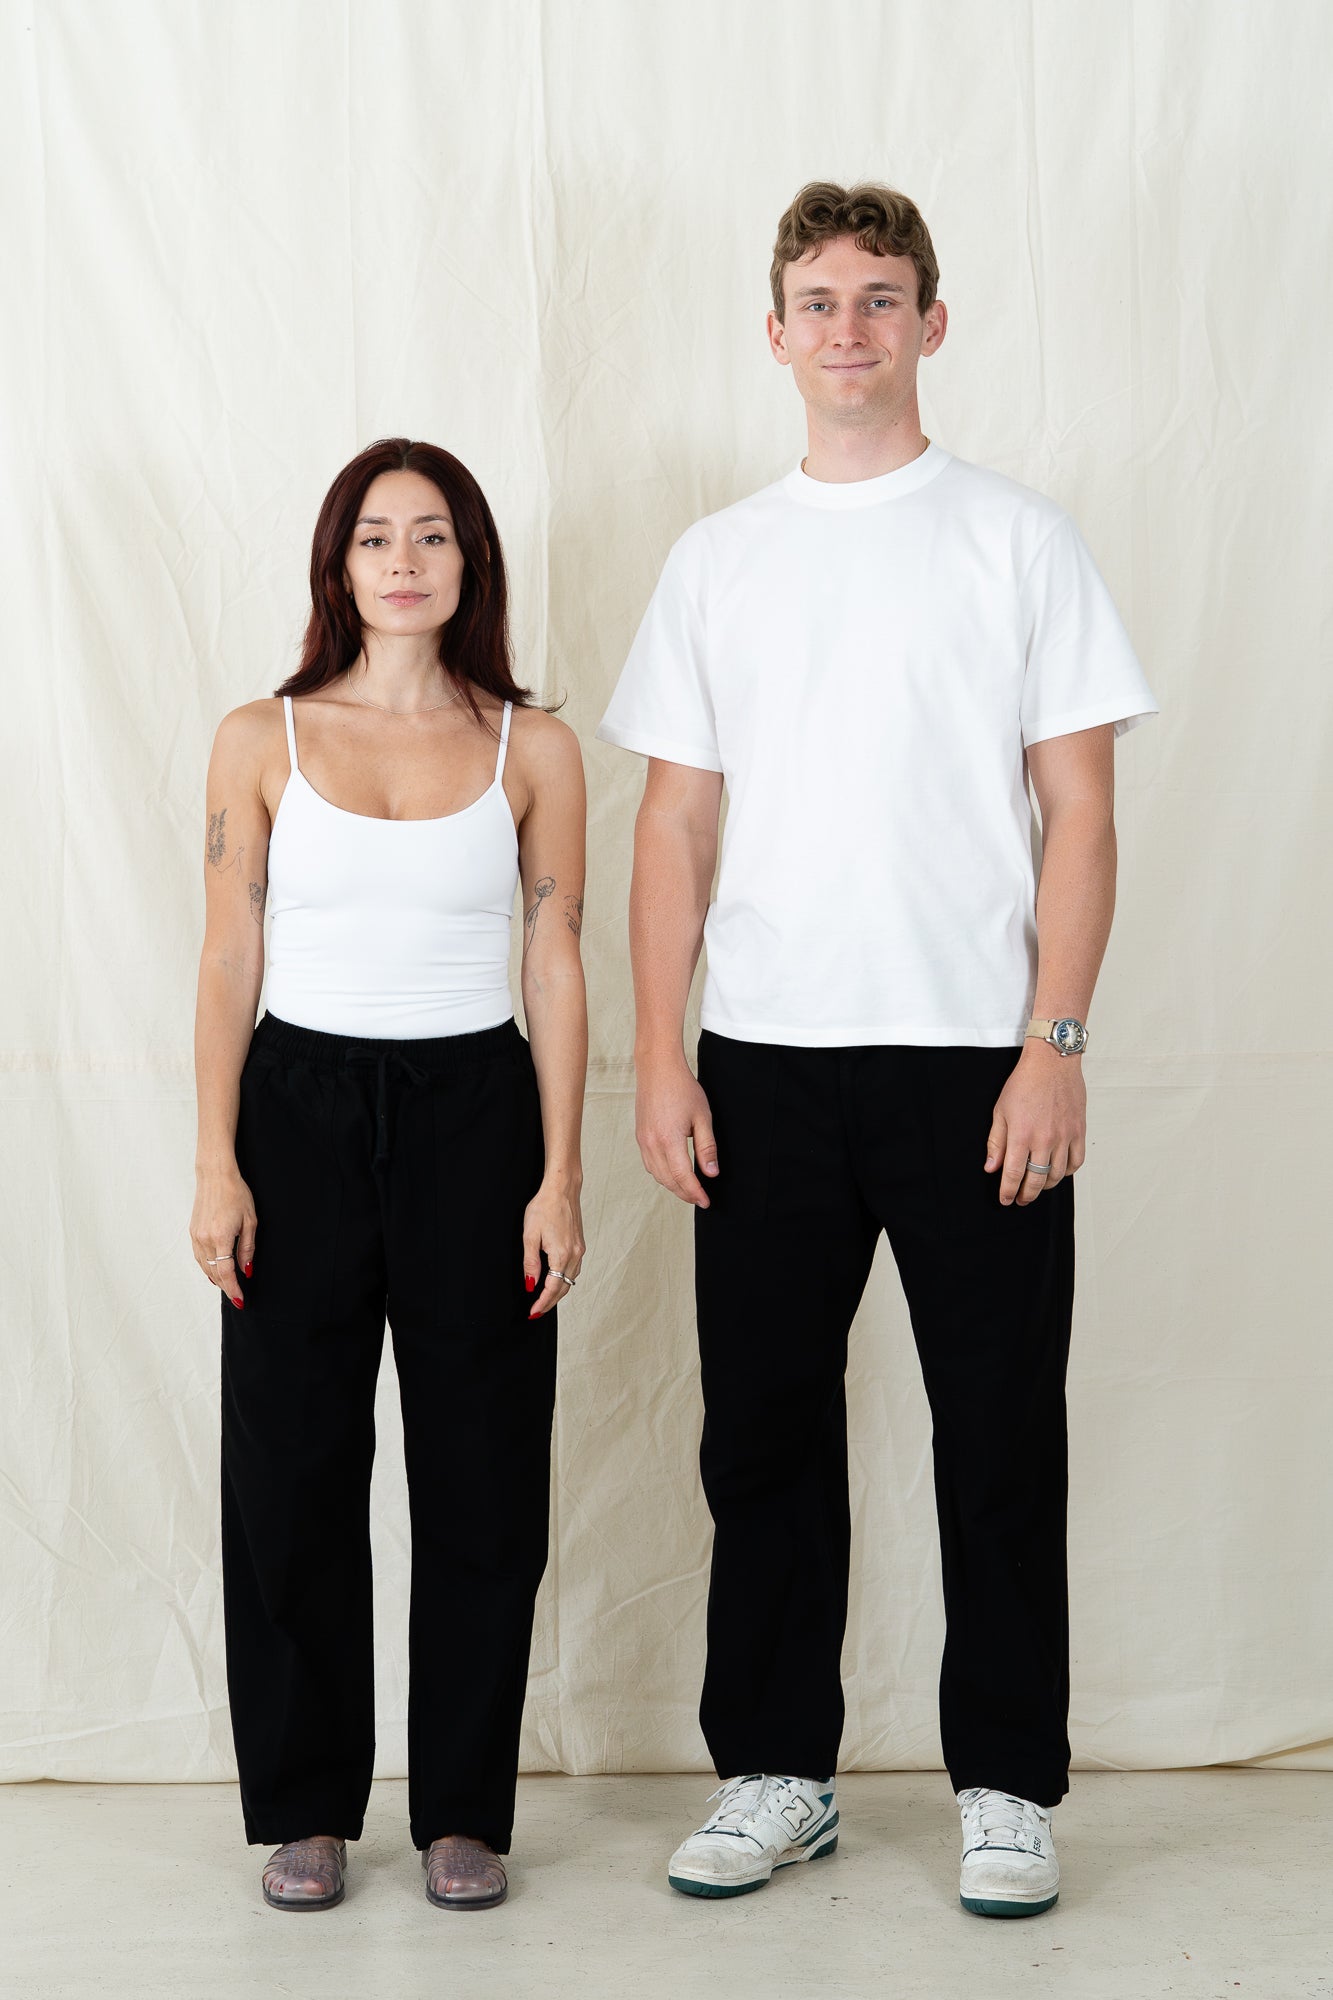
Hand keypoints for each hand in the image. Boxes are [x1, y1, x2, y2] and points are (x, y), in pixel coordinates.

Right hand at [190, 1165, 257, 1305]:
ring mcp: (196, 1236)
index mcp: (221, 1237)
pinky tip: (214, 1271)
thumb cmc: (236, 1194)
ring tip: (227, 1286)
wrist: (215, 1175)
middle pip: (214, 1273)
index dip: (233, 1289)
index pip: (226, 1272)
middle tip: (237, 1296)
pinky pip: (198, 1256)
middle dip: (226, 1286)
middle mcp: (205, 1239)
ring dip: (216, 1278)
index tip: (240, 1300)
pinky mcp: (192, 1232)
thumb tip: (246, 1271)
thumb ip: (247, 1249)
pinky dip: (207, 1267)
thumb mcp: (250, 1222)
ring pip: (204, 1266)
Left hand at [523, 1177, 584, 1318]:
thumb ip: (530, 1263)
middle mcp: (574, 1255)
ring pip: (570, 1280)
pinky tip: (556, 1280)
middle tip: (537, 1311)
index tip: (533, 1312)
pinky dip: (564, 1280)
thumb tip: (531, 1284)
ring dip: (558, 1292)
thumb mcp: (530, 1236)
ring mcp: (579, 1250)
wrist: (562, 1189)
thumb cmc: (544, 1207)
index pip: (552, 1288)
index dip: (543, 1303)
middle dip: (550, 1302)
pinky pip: (574, 1270)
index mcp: (561, 1255)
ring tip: (545, 1300)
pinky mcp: (580, 1245)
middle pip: (564, 1288)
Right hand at [634, 1052, 718, 1207]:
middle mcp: (652, 1143)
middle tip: (700, 1198)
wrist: (657, 1068)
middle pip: (668, 1181)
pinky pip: (649, 1164)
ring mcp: (642, 1141)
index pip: (683, 1177)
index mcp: (669, 1140)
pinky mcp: (639, 1136)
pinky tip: (673, 1173)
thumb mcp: (702, 1116)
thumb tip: (711, 1173)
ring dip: (673, 1186)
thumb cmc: (682, 1088)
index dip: (695, 1193)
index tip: (706, 1202)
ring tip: (689, 1189)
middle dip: (685, 1193)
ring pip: (657, 1175)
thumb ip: (707, 1147)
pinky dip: (662, 1174)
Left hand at [985, 1044, 1086, 1206]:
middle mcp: (1044, 1139)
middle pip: (1036, 1180)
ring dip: (1046, 1186)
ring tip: (1038, 1186)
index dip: (1008, 1191)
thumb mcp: (1000, 1111)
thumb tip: (991, 1168)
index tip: (1006, 1199)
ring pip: (1057, 1175)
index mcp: (1021, 1135)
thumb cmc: (1024, 1083)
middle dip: (1027, 1195)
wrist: (1052, 1063)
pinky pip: (1076, 1162)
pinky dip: (1066, 1172)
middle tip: (1021, 1199)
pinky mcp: (1079, 1131)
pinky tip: (1057, 1171)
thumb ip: (996, 1142)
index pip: (1013, 1174)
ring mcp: (1064, 1136)